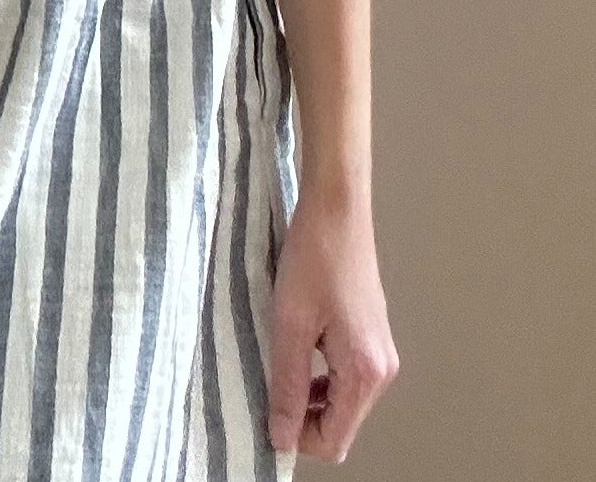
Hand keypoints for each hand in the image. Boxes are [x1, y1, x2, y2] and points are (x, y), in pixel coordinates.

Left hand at [266, 187, 399, 463]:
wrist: (337, 207)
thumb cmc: (314, 257)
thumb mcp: (290, 324)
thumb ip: (287, 386)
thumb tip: (282, 439)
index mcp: (365, 373)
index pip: (334, 440)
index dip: (297, 437)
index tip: (264, 415)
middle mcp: (382, 370)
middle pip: (341, 424)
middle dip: (303, 418)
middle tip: (266, 390)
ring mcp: (381, 352)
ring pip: (343, 401)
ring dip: (310, 397)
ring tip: (277, 368)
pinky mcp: (373, 335)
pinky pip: (346, 376)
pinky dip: (320, 376)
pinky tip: (296, 351)